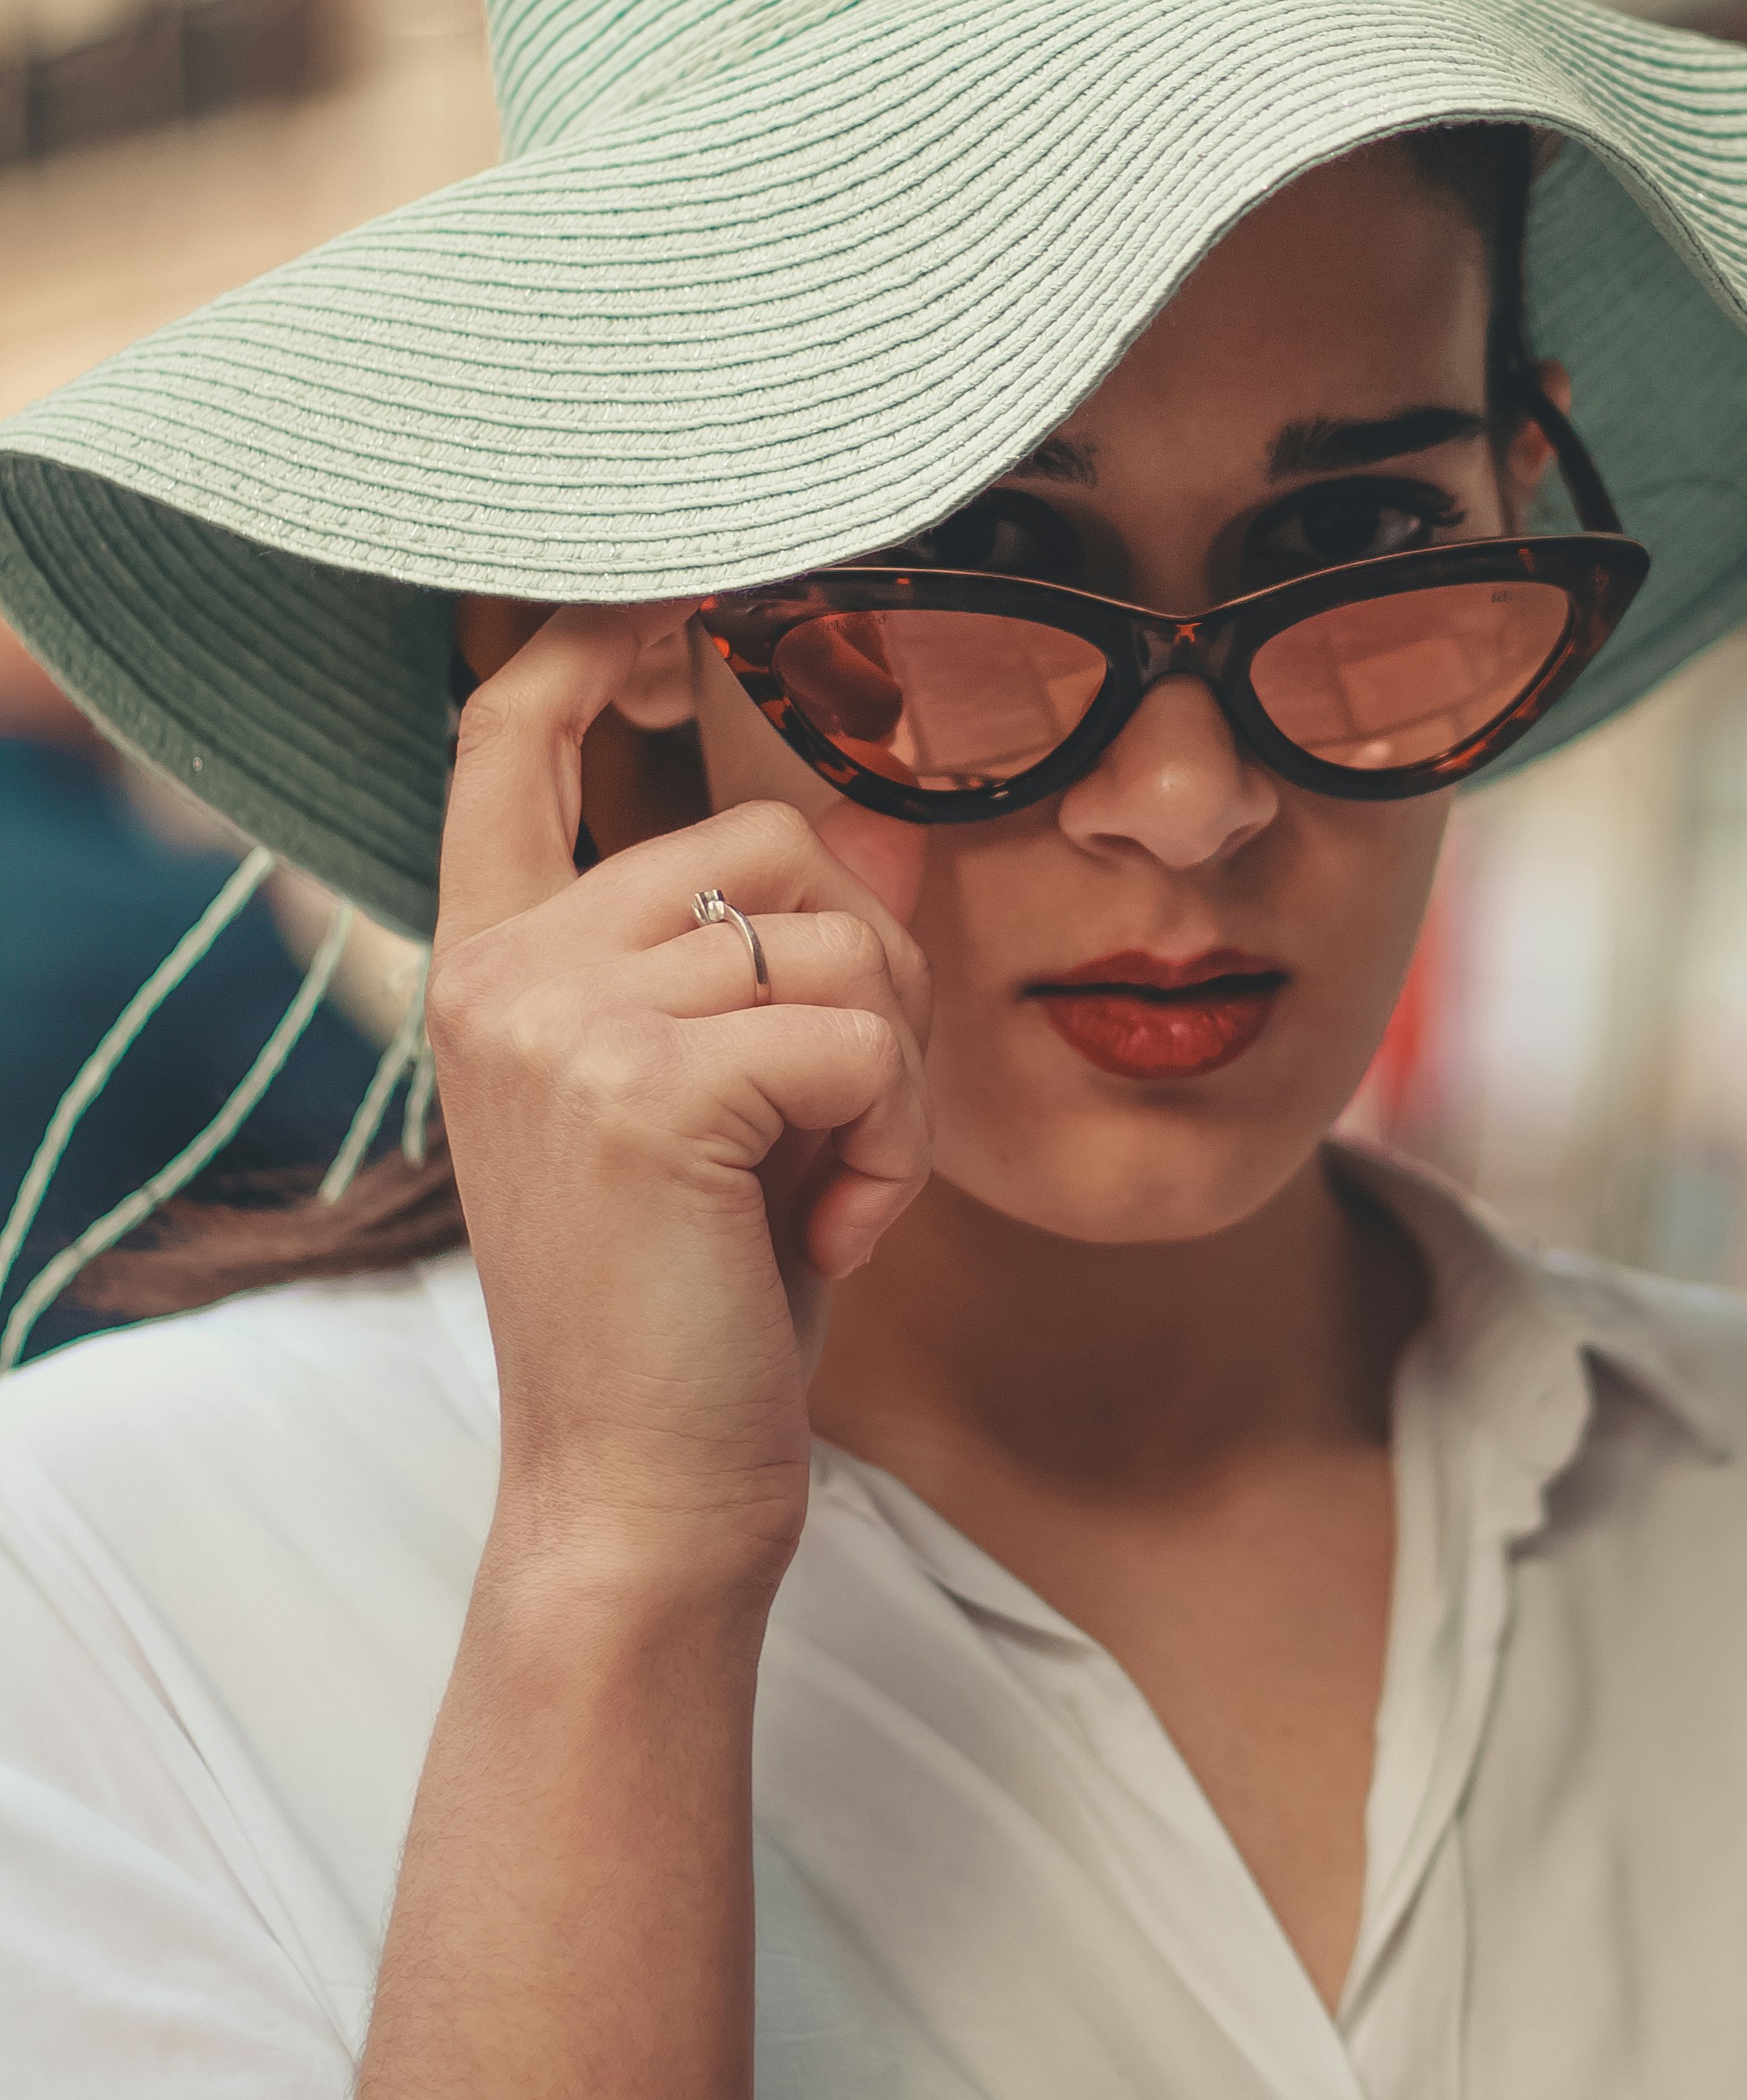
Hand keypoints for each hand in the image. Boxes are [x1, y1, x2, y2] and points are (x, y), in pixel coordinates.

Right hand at [428, 606, 930, 1601]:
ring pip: (835, 933)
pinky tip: (841, 1236)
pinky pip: (858, 1033)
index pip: (510, 735)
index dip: (594, 637)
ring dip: (896, 1066)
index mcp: (498, 964)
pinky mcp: (647, 1086)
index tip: (681, 602)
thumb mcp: (748, 1104)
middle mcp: (505, 969)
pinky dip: (896, 1135)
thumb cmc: (698, 1309)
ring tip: (841, 1193)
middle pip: (768, 838)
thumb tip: (891, 816)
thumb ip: (785, 961)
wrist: (641, 1498)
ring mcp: (561, 1017)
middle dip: (871, 969)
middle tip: (854, 1119)